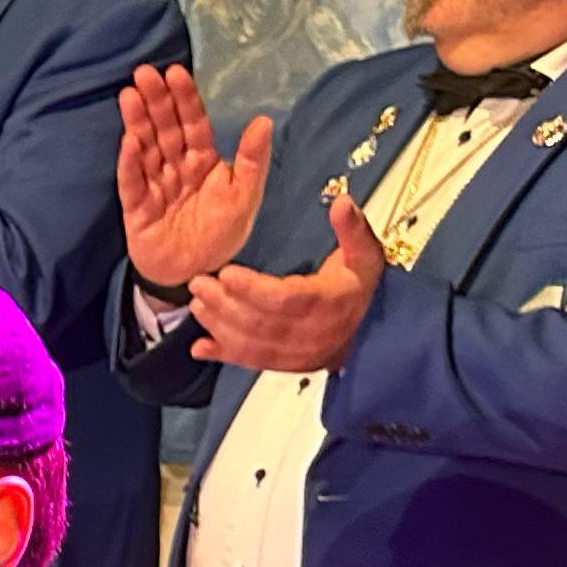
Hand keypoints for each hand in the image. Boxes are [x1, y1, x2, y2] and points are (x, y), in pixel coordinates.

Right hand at [117, 65, 270, 293]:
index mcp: (202, 160)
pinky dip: (131, 165)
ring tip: (129, 96)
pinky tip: (129, 143)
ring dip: (138, 123)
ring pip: (146, 149)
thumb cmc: (220, 234)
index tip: (175, 72)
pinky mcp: (137, 209)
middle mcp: (176, 167)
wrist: (195, 274)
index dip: (185, 99)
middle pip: (165, 129)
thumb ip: (252, 160)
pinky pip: (133, 184)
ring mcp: (154, 186)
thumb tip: (263, 119)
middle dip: (156, 101)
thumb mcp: (245, 196)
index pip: (193, 124)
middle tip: (145, 73)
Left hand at [187, 187, 387, 375]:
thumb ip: (352, 228)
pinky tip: (199, 348)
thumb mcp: (365, 253)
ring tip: (196, 304)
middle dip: (224, 304)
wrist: (369, 329)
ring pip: (251, 345)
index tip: (226, 273)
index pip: (285, 300)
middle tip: (198, 283)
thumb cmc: (359, 285)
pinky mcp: (283, 366)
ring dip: (218, 326)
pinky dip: (223, 356)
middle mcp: (312, 335)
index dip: (253, 289)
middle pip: (260, 323)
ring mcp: (296, 355)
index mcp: (330, 304)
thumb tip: (341, 201)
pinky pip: (250, 362)